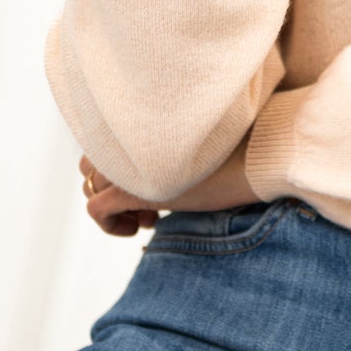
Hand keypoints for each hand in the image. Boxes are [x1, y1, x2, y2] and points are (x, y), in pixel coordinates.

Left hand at [78, 149, 262, 236]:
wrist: (259, 155)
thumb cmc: (243, 146)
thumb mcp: (201, 141)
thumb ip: (174, 145)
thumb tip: (171, 162)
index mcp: (145, 121)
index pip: (106, 141)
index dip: (123, 168)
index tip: (154, 184)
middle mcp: (130, 138)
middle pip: (91, 164)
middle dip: (113, 187)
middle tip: (152, 206)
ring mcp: (129, 164)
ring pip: (91, 187)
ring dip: (115, 207)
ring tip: (151, 217)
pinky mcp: (133, 191)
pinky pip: (96, 210)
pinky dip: (110, 225)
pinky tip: (140, 229)